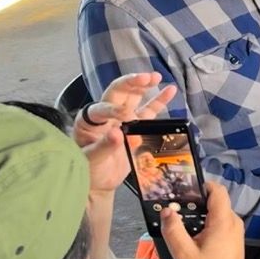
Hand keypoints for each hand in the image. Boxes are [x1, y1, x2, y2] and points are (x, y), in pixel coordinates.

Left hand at [75, 73, 177, 193]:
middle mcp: (105, 115)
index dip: (114, 109)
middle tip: (145, 78)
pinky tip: (170, 90)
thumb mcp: (91, 160)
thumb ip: (104, 146)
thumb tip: (117, 133)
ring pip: (134, 97)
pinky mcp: (137, 127)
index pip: (101, 108)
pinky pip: (149, 111)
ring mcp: (122, 119)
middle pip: (117, 93)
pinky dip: (160, 101)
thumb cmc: (90, 170)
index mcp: (89, 121)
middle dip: (131, 83)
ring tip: (156, 77)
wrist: (100, 181)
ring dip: (144, 86)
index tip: (127, 116)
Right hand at [159, 183, 246, 258]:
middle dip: (197, 201)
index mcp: (224, 221)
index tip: (185, 191)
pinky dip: (208, 223)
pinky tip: (194, 235)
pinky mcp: (235, 238)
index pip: (218, 191)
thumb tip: (167, 210)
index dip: (202, 186)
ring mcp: (236, 230)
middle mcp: (233, 221)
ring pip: (218, 212)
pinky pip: (221, 222)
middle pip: (217, 201)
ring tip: (183, 222)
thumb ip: (173, 230)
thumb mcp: (184, 253)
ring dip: (202, 214)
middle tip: (178, 208)